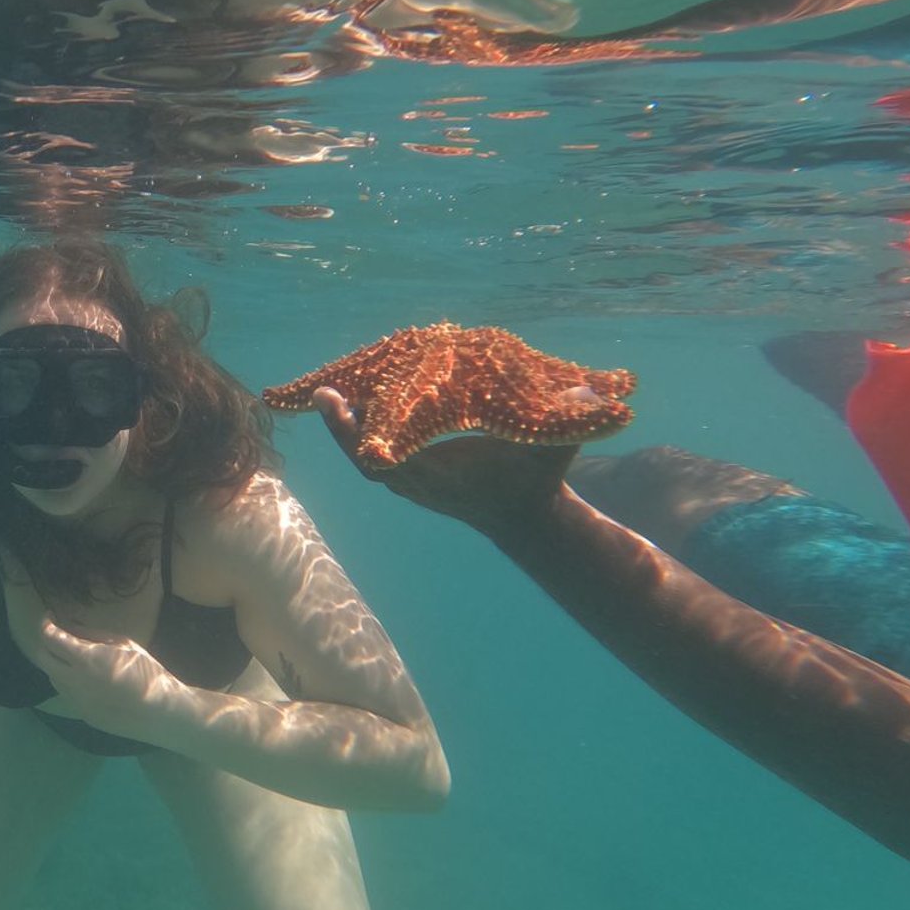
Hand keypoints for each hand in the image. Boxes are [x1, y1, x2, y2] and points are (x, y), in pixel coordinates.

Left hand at [26, 619, 177, 742]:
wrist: (158, 712)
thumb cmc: (146, 672)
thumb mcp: (121, 643)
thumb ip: (91, 634)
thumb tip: (70, 626)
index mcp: (84, 659)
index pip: (50, 638)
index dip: (46, 624)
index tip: (50, 617)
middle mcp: (72, 681)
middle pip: (41, 658)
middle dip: (44, 643)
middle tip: (54, 634)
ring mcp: (75, 701)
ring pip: (52, 677)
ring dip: (56, 664)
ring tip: (73, 657)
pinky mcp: (81, 714)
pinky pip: (66, 693)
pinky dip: (68, 681)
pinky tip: (86, 678)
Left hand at [312, 386, 576, 532]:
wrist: (527, 518)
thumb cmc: (536, 481)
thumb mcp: (554, 451)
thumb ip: (571, 423)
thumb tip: (589, 391)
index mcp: (439, 476)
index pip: (385, 455)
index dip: (355, 431)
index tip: (332, 403)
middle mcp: (417, 483)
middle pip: (361, 456)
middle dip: (339, 427)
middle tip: (320, 392)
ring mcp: (411, 484)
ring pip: (363, 456)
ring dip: (346, 428)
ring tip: (329, 391)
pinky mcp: (411, 479)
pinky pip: (374, 455)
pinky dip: (360, 433)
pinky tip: (354, 403)